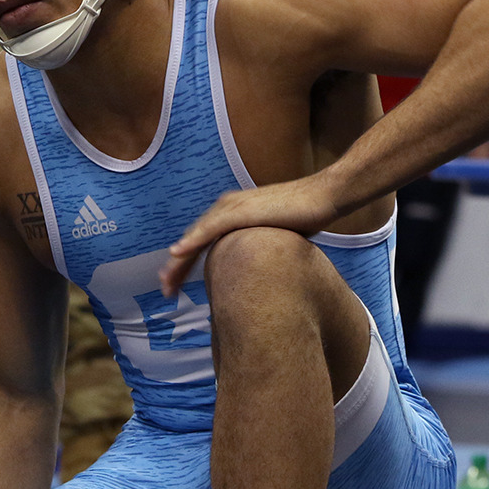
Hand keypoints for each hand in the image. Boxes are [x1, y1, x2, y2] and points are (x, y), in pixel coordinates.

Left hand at [161, 177, 340, 296]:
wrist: (324, 197)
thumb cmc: (304, 217)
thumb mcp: (273, 238)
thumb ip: (256, 249)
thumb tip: (255, 272)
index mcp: (231, 215)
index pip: (201, 242)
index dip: (186, 265)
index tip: (176, 286)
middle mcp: (226, 208)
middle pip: (192, 241)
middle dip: (176, 267)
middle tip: (165, 290)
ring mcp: (232, 207)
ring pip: (195, 236)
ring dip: (178, 260)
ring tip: (166, 281)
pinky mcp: (241, 210)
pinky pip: (210, 228)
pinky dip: (192, 240)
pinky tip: (178, 253)